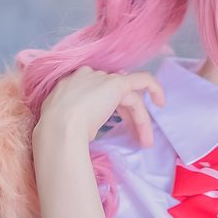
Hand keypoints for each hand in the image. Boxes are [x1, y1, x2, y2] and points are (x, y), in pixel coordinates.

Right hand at [34, 65, 166, 148]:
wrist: (59, 128)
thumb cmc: (56, 132)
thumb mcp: (64, 121)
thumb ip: (78, 115)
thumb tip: (91, 123)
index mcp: (70, 84)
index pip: (97, 92)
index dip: (109, 109)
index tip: (115, 126)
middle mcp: (86, 76)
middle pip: (115, 94)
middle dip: (127, 116)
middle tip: (134, 137)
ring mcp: (101, 78)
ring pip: (128, 97)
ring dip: (139, 119)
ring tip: (145, 141)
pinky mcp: (117, 83)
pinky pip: (142, 80)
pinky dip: (154, 88)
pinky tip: (161, 102)